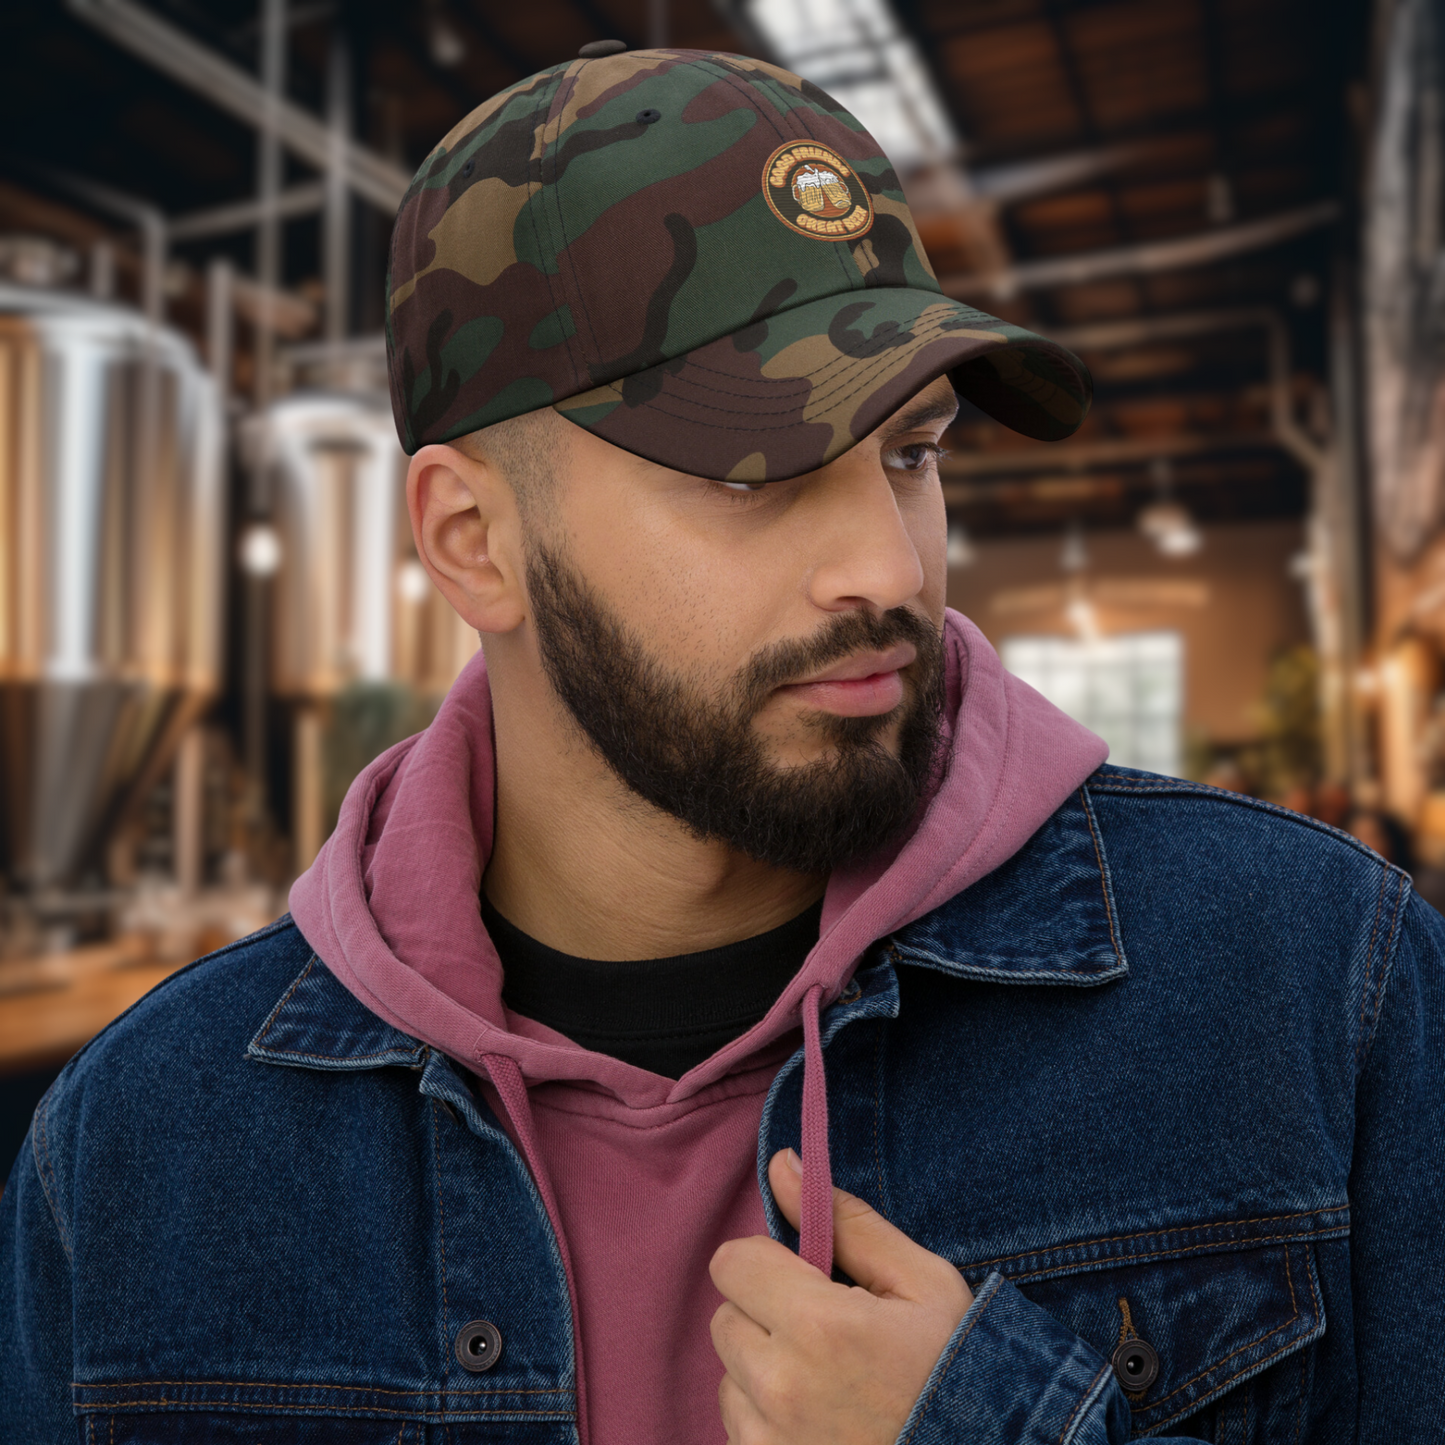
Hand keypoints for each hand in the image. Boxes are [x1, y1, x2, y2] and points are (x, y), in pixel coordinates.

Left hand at [709, 1149, 973, 1444]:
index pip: (732, 1263)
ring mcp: (770, 1442)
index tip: (808, 1280)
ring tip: (828, 1383)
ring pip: (729, 1376)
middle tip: (826, 1335)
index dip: (768, 1262)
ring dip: (764, 1371)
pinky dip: (767, 1420)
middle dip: (766, 1314)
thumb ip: (846, 1221)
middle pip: (726, 1318)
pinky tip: (821, 1421)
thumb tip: (781, 1165)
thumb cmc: (958, 1370)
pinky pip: (739, 1428)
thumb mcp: (922, 1282)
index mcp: (818, 1325)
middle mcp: (781, 1387)